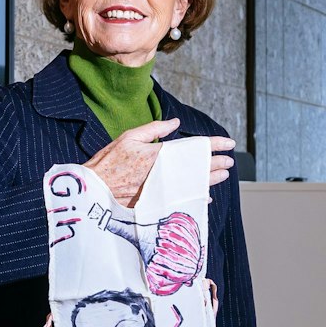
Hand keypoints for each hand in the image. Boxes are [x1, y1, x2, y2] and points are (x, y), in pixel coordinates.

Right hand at [83, 121, 237, 203]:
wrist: (94, 191)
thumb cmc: (108, 162)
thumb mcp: (129, 137)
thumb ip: (154, 129)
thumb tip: (175, 123)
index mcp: (160, 154)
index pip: (194, 148)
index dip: (214, 145)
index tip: (228, 143)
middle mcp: (165, 173)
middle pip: (198, 168)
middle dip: (216, 164)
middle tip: (230, 161)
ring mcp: (163, 190)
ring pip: (194, 185)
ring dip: (211, 180)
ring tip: (223, 175)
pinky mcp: (158, 203)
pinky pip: (183, 201)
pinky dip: (195, 198)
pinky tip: (204, 197)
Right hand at [84, 117, 176, 204]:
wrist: (92, 187)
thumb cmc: (108, 161)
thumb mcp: (129, 138)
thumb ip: (154, 129)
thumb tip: (175, 123)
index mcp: (154, 155)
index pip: (175, 150)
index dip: (169, 149)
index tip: (160, 150)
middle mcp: (157, 174)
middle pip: (173, 166)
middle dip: (167, 163)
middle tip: (149, 162)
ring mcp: (153, 190)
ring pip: (167, 180)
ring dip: (162, 176)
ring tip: (143, 174)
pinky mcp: (148, 202)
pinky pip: (158, 194)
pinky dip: (154, 189)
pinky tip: (141, 186)